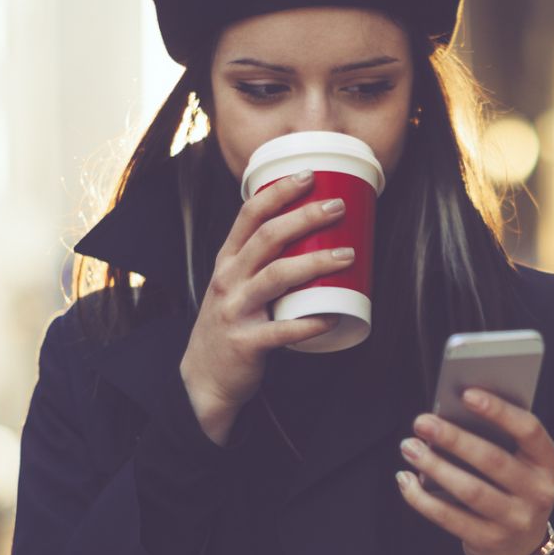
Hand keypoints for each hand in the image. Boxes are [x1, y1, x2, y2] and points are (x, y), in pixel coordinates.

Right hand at [178, 172, 354, 441]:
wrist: (204, 378)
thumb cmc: (230, 323)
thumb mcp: (234, 284)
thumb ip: (260, 260)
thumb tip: (309, 231)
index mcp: (227, 261)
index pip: (249, 215)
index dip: (279, 192)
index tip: (309, 176)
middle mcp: (228, 279)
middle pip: (267, 238)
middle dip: (305, 218)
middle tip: (338, 208)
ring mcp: (235, 310)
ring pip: (277, 277)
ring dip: (316, 263)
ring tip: (348, 255)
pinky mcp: (246, 342)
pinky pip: (281, 330)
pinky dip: (309, 323)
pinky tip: (332, 316)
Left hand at [396, 388, 553, 554]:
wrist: (521, 549)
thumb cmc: (512, 489)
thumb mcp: (520, 465)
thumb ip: (498, 440)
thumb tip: (449, 416)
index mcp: (548, 463)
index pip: (529, 430)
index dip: (499, 410)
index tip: (466, 394)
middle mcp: (538, 492)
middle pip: (492, 460)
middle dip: (453, 438)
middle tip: (422, 422)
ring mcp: (516, 520)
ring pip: (469, 490)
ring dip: (434, 466)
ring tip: (409, 447)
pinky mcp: (489, 541)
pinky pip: (450, 518)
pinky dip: (422, 498)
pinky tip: (405, 480)